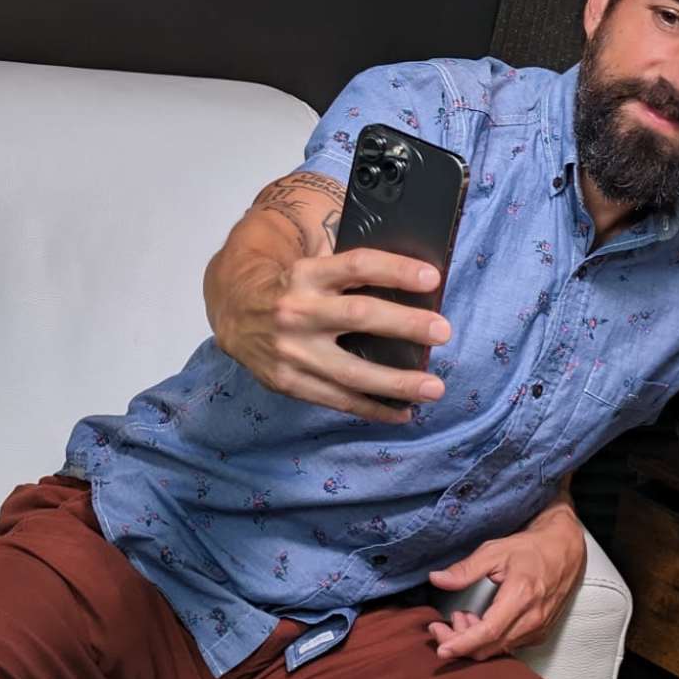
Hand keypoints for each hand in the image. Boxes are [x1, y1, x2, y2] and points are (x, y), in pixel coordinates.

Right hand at [220, 246, 451, 422]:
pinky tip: (403, 412)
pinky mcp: (288, 382)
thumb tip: (416, 289)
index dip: (396, 270)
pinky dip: (373, 409)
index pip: (357, 266)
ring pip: (351, 370)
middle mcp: (297, 311)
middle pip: (359, 316)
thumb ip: (351, 277)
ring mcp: (291, 351)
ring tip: (434, 387)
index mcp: (306, 274)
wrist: (234, 314)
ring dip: (397, 381)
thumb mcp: (313, 270)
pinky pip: (337, 400)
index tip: (433, 278)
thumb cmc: (292, 289)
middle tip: (443, 331)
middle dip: (405, 324)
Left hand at [425, 507, 584, 661]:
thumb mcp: (495, 551)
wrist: (565, 550)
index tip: (442, 648)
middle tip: (442, 625)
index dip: (462, 643)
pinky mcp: (541, 633)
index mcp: (521, 596)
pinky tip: (479, 621)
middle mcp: (533, 618)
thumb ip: (465, 569)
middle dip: (460, 643)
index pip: (488, 632)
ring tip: (461, 616)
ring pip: (498, 650)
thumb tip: (437, 579)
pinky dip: (489, 640)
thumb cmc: (531, 548)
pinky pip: (509, 646)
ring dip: (474, 641)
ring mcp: (539, 628)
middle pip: (490, 647)